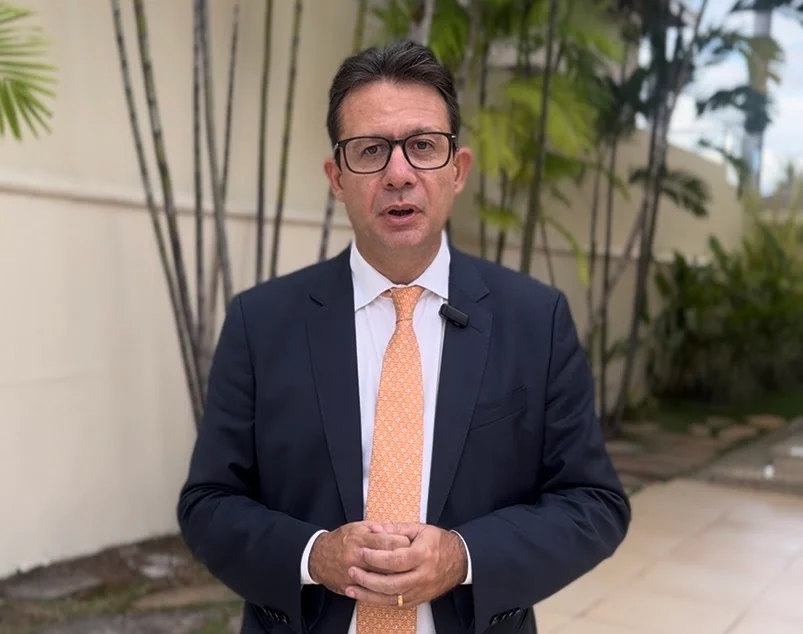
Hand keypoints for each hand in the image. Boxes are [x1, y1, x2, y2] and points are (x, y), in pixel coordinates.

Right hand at [308, 522, 411, 594]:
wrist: (317, 558)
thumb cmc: (340, 540)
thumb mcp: (356, 527)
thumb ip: (375, 527)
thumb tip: (391, 528)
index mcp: (359, 538)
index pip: (388, 542)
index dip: (403, 542)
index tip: (412, 542)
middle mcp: (356, 556)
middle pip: (388, 561)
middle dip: (404, 560)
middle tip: (414, 559)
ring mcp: (353, 573)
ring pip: (382, 578)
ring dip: (397, 576)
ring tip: (406, 572)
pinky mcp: (351, 586)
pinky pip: (372, 591)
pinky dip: (385, 589)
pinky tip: (394, 585)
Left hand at [344, 522, 467, 607]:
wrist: (459, 560)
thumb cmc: (437, 542)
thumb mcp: (418, 528)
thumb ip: (395, 529)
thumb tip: (374, 529)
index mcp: (423, 555)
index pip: (396, 560)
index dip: (376, 558)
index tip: (362, 552)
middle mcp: (423, 575)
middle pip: (391, 583)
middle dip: (368, 579)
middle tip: (352, 570)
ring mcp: (421, 590)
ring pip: (391, 598)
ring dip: (368, 595)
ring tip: (351, 587)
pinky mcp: (418, 600)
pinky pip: (396, 604)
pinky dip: (378, 601)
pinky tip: (365, 596)